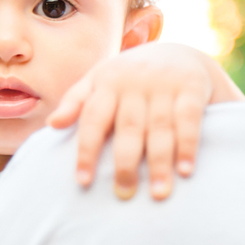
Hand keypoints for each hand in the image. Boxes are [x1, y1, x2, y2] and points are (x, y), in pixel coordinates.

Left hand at [47, 43, 243, 200]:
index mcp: (108, 81)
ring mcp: (165, 84)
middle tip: (123, 193)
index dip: (87, 150)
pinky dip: (188, 145)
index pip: (93, 118)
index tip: (83, 182)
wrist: (182, 50)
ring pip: (159, 127)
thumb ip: (76, 101)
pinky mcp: (192, 86)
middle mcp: (135, 81)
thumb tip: (52, 124)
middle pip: (128, 127)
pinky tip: (186, 171)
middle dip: (125, 162)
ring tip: (157, 193)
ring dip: (159, 162)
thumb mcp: (100, 80)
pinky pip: (189, 119)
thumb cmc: (130, 76)